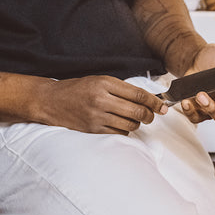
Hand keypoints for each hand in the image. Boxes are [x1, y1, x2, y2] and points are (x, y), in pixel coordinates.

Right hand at [39, 75, 167, 134]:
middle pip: (136, 111)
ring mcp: (97, 116)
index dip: (154, 101)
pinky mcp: (93, 129)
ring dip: (137, 124)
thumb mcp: (99, 80)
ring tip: (135, 120)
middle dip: (150, 115)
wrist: (51, 101)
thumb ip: (120, 88)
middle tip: (153, 115)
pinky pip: (118, 133)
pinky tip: (122, 125)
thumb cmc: (76, 89)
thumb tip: (145, 98)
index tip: (163, 105)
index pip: (137, 93)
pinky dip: (125, 131)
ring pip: (130, 124)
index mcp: (105, 83)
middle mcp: (101, 99)